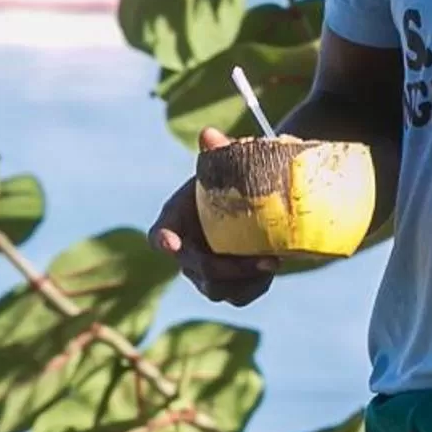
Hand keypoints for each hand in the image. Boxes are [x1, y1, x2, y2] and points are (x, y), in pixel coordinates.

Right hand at [150, 126, 279, 305]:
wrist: (252, 200)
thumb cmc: (230, 179)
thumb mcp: (225, 164)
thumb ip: (217, 151)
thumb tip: (209, 135)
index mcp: (175, 220)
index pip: (160, 234)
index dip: (163, 240)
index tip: (170, 242)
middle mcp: (185, 252)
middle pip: (195, 270)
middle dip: (225, 268)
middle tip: (260, 258)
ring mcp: (205, 273)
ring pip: (217, 290)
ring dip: (245, 280)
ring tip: (272, 262)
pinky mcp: (229, 285)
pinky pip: (238, 296)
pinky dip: (255, 286)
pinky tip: (271, 268)